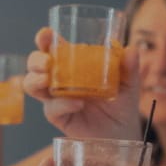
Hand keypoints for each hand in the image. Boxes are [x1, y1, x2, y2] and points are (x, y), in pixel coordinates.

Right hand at [24, 27, 141, 139]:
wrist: (123, 131)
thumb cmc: (122, 103)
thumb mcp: (130, 84)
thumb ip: (130, 68)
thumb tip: (131, 50)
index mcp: (74, 65)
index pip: (54, 48)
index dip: (45, 39)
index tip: (46, 34)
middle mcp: (60, 79)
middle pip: (36, 64)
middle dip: (36, 60)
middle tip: (47, 62)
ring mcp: (57, 98)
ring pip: (33, 86)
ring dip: (36, 80)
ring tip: (48, 79)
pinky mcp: (59, 117)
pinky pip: (52, 109)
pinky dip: (62, 104)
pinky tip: (77, 103)